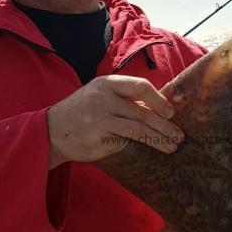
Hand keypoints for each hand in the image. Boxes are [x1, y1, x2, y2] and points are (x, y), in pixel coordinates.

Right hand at [47, 76, 183, 168]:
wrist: (51, 132)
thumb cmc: (81, 114)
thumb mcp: (100, 97)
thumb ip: (124, 99)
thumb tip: (160, 107)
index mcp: (107, 83)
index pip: (140, 85)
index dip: (159, 99)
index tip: (171, 112)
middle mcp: (104, 96)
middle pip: (142, 109)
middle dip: (165, 123)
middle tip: (180, 134)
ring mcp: (100, 115)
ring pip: (139, 126)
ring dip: (160, 137)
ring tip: (174, 144)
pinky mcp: (99, 133)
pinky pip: (128, 138)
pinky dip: (147, 143)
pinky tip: (158, 148)